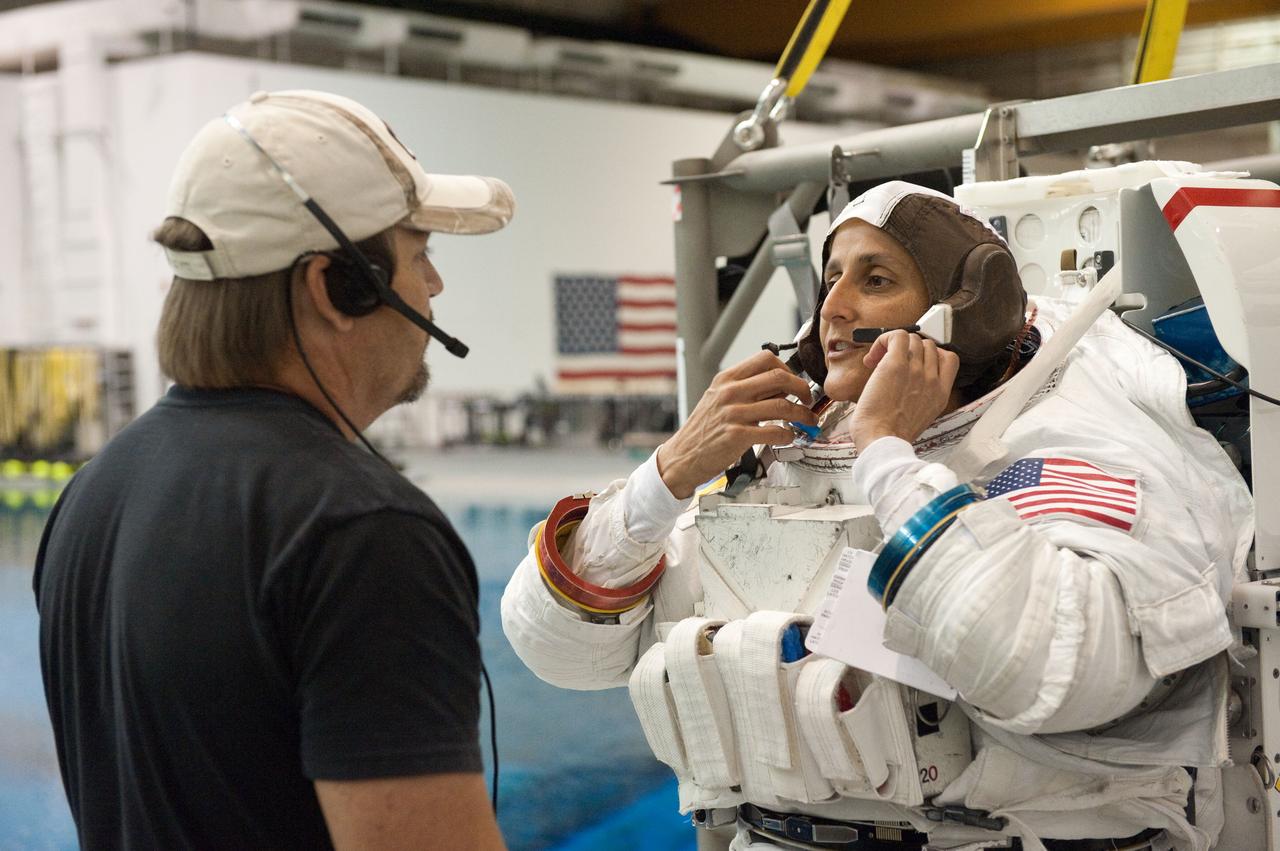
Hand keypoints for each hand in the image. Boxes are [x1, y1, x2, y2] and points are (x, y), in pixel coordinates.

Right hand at [656, 351, 817, 498]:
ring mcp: (733, 413)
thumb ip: (746, 390)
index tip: (794, 382)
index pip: (766, 358)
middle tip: (808, 399)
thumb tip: (781, 386)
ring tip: (807, 421)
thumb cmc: (703, 430)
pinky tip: (788, 437)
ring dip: (802, 414)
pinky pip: (775, 431)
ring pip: (782, 405)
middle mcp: (730, 392)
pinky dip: (788, 434)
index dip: (788, 368)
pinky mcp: (738, 436)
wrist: (683, 456)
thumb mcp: (718, 400)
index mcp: (726, 379)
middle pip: (779, 377)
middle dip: (802, 388)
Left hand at [850, 330, 959, 451]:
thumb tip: (907, 381)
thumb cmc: (891, 434)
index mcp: (940, 393)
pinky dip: (883, 340)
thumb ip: (922, 396)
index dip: (931, 354)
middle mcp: (932, 379)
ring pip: (913, 339)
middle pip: (928, 345)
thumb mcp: (920, 416)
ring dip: (894, 346)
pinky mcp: (896, 365)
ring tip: (877, 362)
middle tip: (890, 363)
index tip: (915, 362)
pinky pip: (897, 336)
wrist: (881, 440)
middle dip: (909, 350)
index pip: (949, 359)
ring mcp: (916, 370)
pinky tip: (872, 357)